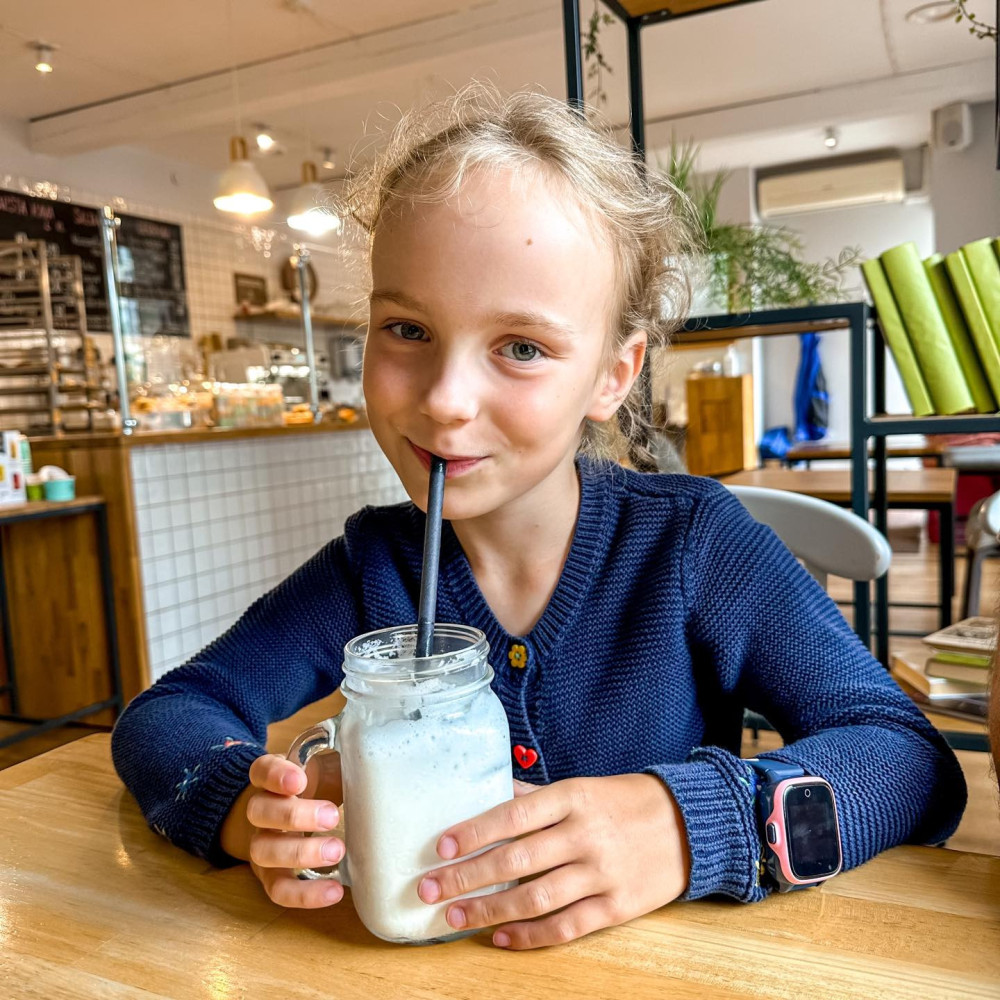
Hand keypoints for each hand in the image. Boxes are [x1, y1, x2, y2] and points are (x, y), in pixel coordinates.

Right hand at [220, 751, 345, 908]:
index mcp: (272, 779)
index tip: (299, 780)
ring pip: (264, 851)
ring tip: (337, 852)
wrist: (289, 817)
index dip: (276, 775)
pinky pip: (277, 890)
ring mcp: (261, 844)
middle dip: (295, 815)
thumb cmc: (318, 787)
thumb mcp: (326, 767)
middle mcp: (260, 811)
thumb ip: (343, 757)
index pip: (262, 771)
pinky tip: (334, 891)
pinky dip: (304, 894)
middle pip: (260, 811)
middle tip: (331, 816)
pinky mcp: (270, 876)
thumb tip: (373, 751)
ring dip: (300, 853)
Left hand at [417, 773, 689, 949]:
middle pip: (516, 859)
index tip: (441, 847)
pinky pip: (566, 926)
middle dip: (467, 876)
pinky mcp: (617, 906)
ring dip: (489, 909)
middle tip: (430, 889)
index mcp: (573, 797)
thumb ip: (536, 796)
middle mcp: (585, 834)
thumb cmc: (625, 802)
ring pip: (536, 897)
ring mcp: (602, 872)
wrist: (689, 825)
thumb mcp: (582, 787)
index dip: (474, 832)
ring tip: (454, 917)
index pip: (513, 814)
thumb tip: (487, 796)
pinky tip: (499, 936)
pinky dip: (530, 935)